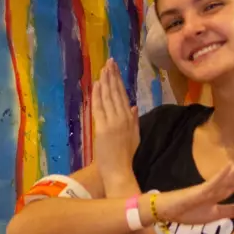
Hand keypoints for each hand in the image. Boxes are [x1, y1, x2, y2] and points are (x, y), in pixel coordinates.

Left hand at [89, 59, 141, 190]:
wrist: (120, 172)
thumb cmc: (126, 157)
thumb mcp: (135, 137)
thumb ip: (134, 120)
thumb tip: (133, 106)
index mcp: (130, 119)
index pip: (123, 95)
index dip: (118, 81)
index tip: (115, 69)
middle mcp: (123, 118)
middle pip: (116, 93)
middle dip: (112, 76)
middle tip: (109, 62)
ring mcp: (113, 122)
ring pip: (108, 98)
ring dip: (106, 82)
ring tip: (104, 68)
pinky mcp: (103, 128)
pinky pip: (100, 108)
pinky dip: (99, 95)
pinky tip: (98, 84)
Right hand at [155, 152, 233, 225]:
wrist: (167, 210)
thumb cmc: (188, 211)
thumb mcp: (214, 215)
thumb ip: (231, 210)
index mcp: (221, 193)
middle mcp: (217, 187)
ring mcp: (208, 188)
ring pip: (227, 177)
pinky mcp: (199, 191)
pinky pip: (212, 183)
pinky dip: (221, 175)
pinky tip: (229, 167)